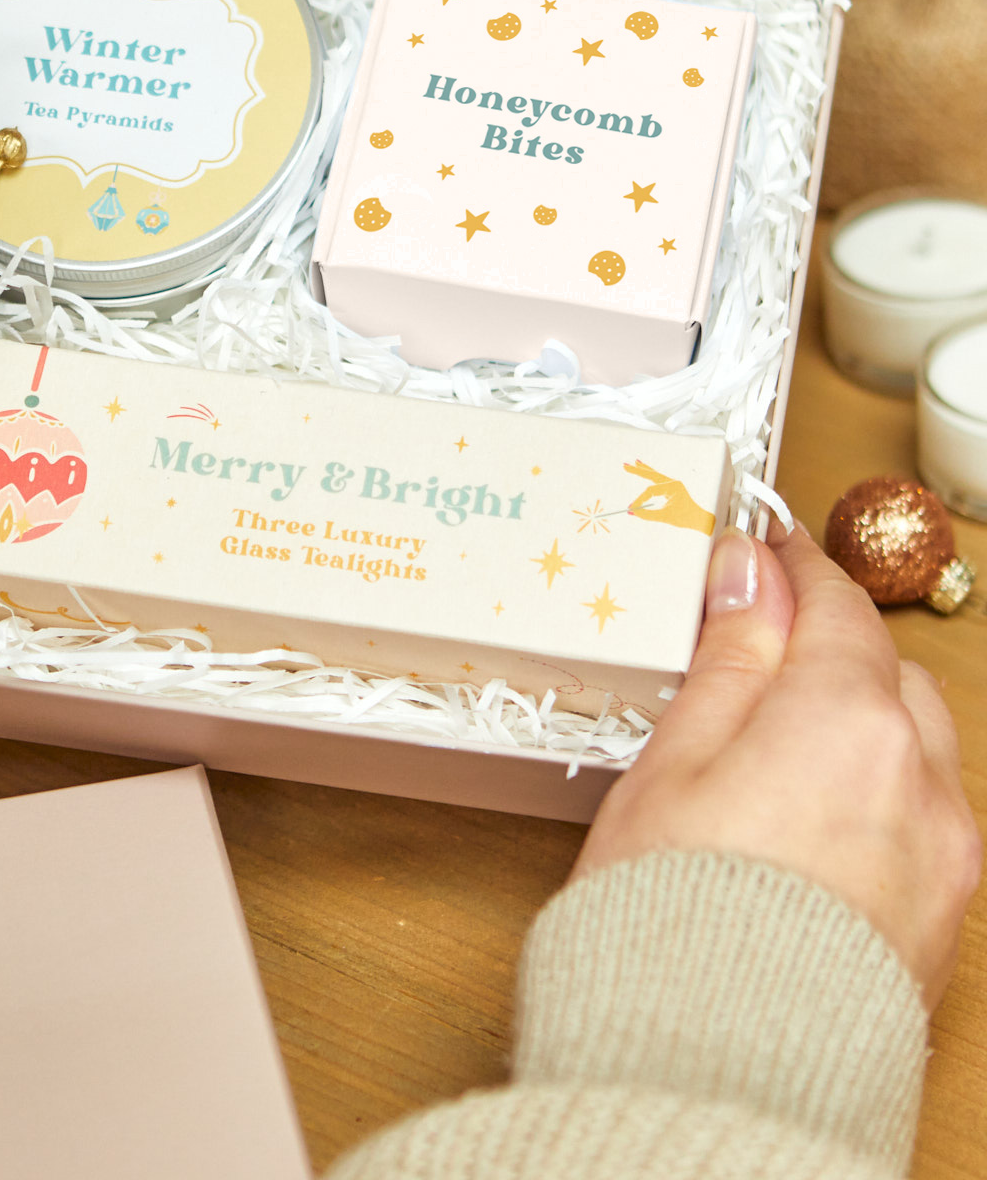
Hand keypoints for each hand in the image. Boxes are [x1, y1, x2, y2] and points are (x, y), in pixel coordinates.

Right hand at [578, 519, 980, 1008]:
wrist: (717, 1079)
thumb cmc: (672, 916)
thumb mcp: (673, 762)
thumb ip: (728, 658)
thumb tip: (751, 571)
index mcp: (849, 720)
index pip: (834, 605)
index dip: (793, 562)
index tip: (760, 541)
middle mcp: (924, 781)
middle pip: (888, 673)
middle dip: (831, 647)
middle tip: (752, 644)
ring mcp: (947, 858)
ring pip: (917, 748)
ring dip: (860, 723)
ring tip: (774, 742)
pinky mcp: (946, 921)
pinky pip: (927, 820)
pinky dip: (878, 793)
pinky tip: (806, 819)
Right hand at [622, 459, 715, 534]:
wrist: (700, 520)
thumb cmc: (685, 518)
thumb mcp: (665, 517)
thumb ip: (647, 515)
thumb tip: (631, 512)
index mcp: (673, 487)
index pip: (650, 490)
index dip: (639, 499)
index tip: (631, 508)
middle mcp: (673, 482)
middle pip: (652, 474)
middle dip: (638, 471)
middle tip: (624, 465)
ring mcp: (673, 484)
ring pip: (655, 474)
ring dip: (644, 469)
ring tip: (634, 463)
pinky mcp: (673, 487)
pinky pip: (658, 478)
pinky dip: (650, 474)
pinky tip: (643, 467)